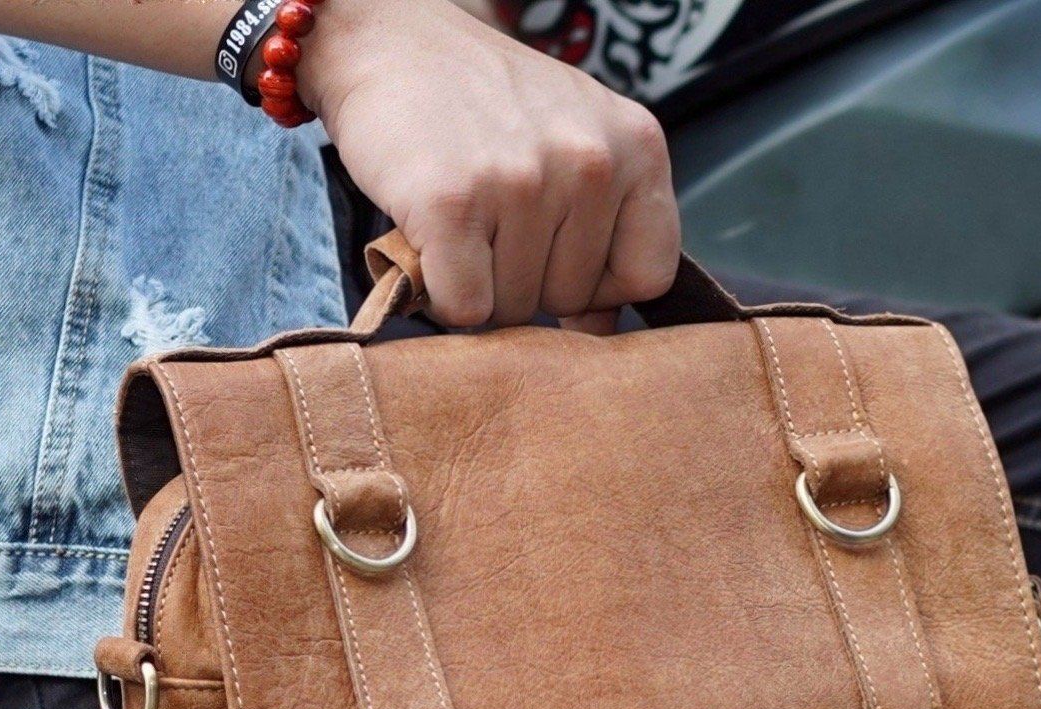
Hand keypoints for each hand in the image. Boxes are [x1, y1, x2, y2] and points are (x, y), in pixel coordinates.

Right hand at [298, 0, 679, 327]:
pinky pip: (465, 310)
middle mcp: (589, 160)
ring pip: (515, 311)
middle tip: (491, 215)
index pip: (649, 276)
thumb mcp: (573, 148)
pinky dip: (438, 293)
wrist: (390, 42)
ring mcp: (522, 180)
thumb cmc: (485, 108)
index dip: (599, 283)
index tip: (557, 248)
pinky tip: (431, 240)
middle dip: (527, 279)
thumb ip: (606, 233)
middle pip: (572, 299)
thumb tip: (604, 333)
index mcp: (636, 145)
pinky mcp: (453, 203)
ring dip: (478, 284)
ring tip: (462, 218)